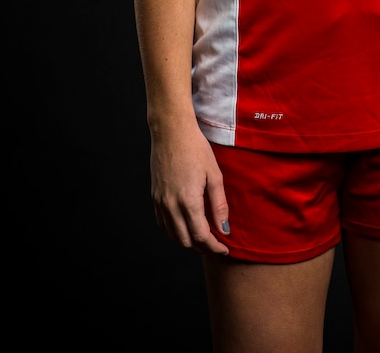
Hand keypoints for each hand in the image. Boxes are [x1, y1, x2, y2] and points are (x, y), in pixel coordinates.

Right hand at [149, 118, 229, 253]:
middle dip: (202, 247)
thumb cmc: (195, 148)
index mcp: (188, 200)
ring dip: (188, 240)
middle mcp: (171, 205)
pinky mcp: (154, 196)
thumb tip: (224, 228)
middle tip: (216, 243)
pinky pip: (163, 223)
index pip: (201, 236)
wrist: (171, 131)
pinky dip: (175, 230)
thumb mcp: (214, 174)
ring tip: (203, 236)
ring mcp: (160, 201)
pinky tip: (185, 224)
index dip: (214, 247)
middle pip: (186, 241)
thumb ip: (219, 204)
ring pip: (173, 235)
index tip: (224, 249)